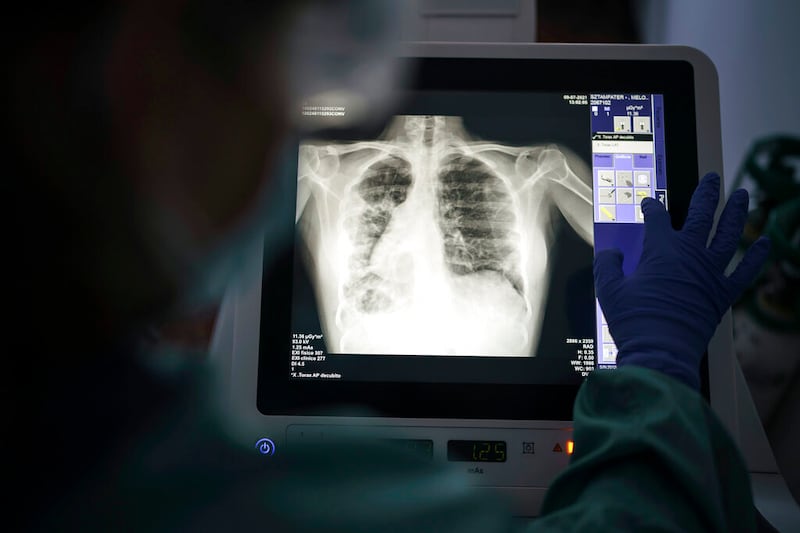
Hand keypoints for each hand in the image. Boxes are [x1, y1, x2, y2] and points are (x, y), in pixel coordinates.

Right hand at [593, 173, 769, 389]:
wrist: (659, 352)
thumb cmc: (633, 321)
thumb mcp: (608, 289)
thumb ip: (607, 265)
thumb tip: (611, 254)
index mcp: (660, 250)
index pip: (656, 218)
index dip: (651, 207)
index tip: (649, 204)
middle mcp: (689, 255)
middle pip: (700, 215)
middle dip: (706, 194)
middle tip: (712, 179)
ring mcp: (710, 273)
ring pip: (728, 235)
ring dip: (737, 213)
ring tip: (742, 195)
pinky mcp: (722, 294)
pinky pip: (744, 272)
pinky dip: (755, 257)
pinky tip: (764, 242)